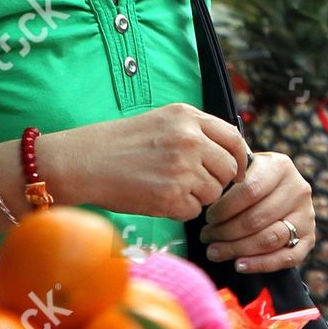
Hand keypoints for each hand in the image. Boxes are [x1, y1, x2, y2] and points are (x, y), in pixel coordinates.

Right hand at [42, 103, 249, 221]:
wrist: (86, 161)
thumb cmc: (122, 142)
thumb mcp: (163, 120)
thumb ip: (196, 130)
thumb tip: (230, 152)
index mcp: (188, 117)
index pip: (234, 139)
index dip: (241, 159)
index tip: (238, 171)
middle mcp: (190, 140)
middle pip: (229, 169)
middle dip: (217, 180)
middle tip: (194, 183)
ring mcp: (182, 169)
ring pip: (213, 193)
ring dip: (197, 196)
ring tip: (169, 186)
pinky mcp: (171, 196)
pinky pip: (193, 211)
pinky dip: (180, 209)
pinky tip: (159, 197)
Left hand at [199, 152, 314, 272]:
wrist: (279, 194)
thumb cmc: (252, 180)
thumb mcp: (245, 169)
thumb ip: (230, 176)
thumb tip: (206, 192)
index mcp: (280, 166)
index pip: (250, 190)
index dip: (225, 208)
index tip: (207, 218)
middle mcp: (298, 189)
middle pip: (257, 218)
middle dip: (226, 232)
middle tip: (206, 238)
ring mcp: (307, 215)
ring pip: (269, 239)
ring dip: (237, 249)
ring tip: (214, 252)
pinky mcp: (310, 239)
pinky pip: (285, 258)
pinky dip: (260, 264)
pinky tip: (238, 265)